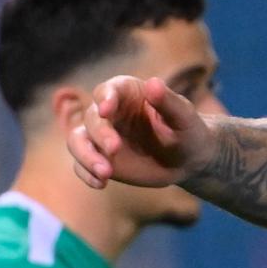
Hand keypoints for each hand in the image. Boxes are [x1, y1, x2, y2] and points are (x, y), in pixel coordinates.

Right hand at [68, 76, 214, 189]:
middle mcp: (108, 112)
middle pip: (91, 118)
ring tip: (105, 173)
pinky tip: (100, 184)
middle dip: (100, 134)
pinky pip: (82, 165)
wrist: (188, 160)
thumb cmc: (188, 131)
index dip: (105, 98)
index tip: (107, 110)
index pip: (108, 90)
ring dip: (86, 156)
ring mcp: (100, 136)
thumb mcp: (184, 117)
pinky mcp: (99, 158)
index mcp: (127, 93)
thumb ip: (168, 102)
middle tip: (115, 149)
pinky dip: (86, 174)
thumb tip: (153, 83)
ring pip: (78, 141)